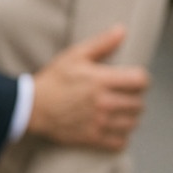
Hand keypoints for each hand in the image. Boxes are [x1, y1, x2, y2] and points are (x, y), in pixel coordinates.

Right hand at [28, 24, 148, 150]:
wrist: (31, 107)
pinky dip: (121, 135)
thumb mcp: (74, 56)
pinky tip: (111, 126)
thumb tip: (122, 30)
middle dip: (134, 98)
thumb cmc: (53, 79)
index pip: (141, 81)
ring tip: (117, 110)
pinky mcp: (94, 138)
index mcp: (101, 80)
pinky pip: (122, 141)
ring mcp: (100, 122)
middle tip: (121, 95)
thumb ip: (101, 43)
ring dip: (129, 116)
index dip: (139, 79)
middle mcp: (104, 102)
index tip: (130, 79)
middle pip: (139, 103)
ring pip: (133, 123)